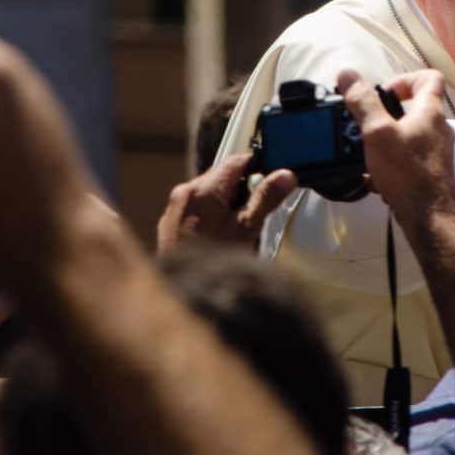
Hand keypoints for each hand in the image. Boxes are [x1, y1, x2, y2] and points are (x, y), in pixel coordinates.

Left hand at [156, 155, 296, 252]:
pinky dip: (210, 214)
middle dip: (242, 188)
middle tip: (255, 211)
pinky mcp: (169, 224)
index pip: (237, 161)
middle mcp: (184, 193)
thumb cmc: (213, 262)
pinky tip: (219, 236)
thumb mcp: (247, 229)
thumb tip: (285, 175)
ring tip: (236, 228)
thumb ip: (266, 198)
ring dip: (225, 202)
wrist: (182, 293)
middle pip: (222, 176)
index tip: (272, 177)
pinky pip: (194, 207)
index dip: (258, 166)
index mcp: (203, 190)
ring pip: (208, 192)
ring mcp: (173, 209)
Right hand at [337, 68, 454, 226]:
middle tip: (368, 124)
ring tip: (368, 152)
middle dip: (388, 114)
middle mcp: (439, 129)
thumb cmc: (407, 173)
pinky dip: (393, 162)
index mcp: (431, 111)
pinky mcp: (432, 172)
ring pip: (411, 135)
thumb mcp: (377, 132)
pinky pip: (410, 158)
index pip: (430, 77)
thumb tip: (348, 75)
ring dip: (388, 140)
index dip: (406, 78)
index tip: (385, 93)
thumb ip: (363, 102)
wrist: (428, 217)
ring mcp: (438, 152)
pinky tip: (377, 176)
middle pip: (417, 108)